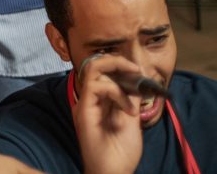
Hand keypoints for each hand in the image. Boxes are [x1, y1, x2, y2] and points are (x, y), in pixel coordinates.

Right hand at [73, 55, 144, 173]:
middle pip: (94, 65)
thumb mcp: (131, 121)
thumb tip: (135, 82)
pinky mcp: (84, 109)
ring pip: (92, 69)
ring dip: (116, 70)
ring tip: (134, 81)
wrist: (112, 172)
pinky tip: (127, 108)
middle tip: (133, 67)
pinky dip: (116, 91)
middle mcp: (89, 99)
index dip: (119, 66)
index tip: (138, 70)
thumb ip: (130, 100)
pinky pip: (95, 86)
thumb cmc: (121, 152)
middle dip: (116, 60)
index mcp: (99, 102)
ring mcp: (85, 103)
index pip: (103, 73)